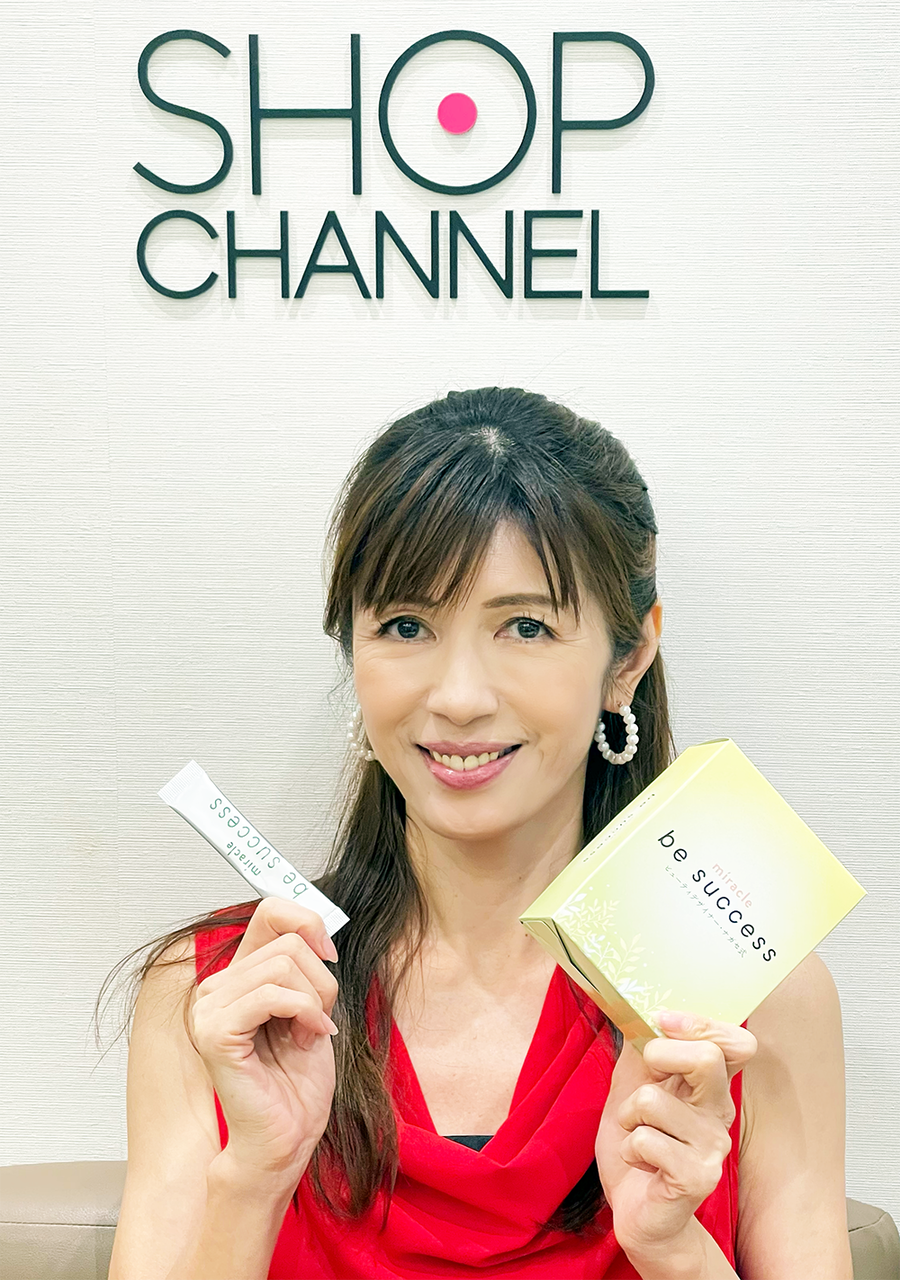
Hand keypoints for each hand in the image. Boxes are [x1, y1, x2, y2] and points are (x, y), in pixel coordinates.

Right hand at [189, 895, 340, 1182]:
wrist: (285, 1140)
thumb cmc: (296, 1085)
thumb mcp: (310, 1009)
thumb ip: (304, 967)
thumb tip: (317, 926)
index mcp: (238, 977)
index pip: (270, 912)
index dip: (308, 922)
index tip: (329, 955)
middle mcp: (217, 987)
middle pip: (287, 943)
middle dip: (321, 980)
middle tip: (320, 1019)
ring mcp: (210, 1009)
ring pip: (283, 966)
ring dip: (315, 1001)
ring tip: (310, 1033)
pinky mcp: (216, 1033)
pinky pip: (273, 995)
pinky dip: (304, 1012)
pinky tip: (307, 1037)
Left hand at [594, 1011, 756, 1260]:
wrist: (637, 1211)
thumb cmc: (638, 1145)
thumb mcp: (632, 1085)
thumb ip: (641, 1049)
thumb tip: (639, 1011)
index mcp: (710, 1086)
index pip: (736, 1042)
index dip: (702, 1023)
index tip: (663, 1021)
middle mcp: (720, 1113)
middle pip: (707, 1058)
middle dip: (658, 1056)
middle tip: (644, 1080)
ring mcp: (713, 1147)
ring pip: (655, 1100)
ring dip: (629, 1114)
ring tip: (636, 1133)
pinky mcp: (698, 1177)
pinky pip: (646, 1140)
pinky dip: (629, 1147)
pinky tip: (641, 1163)